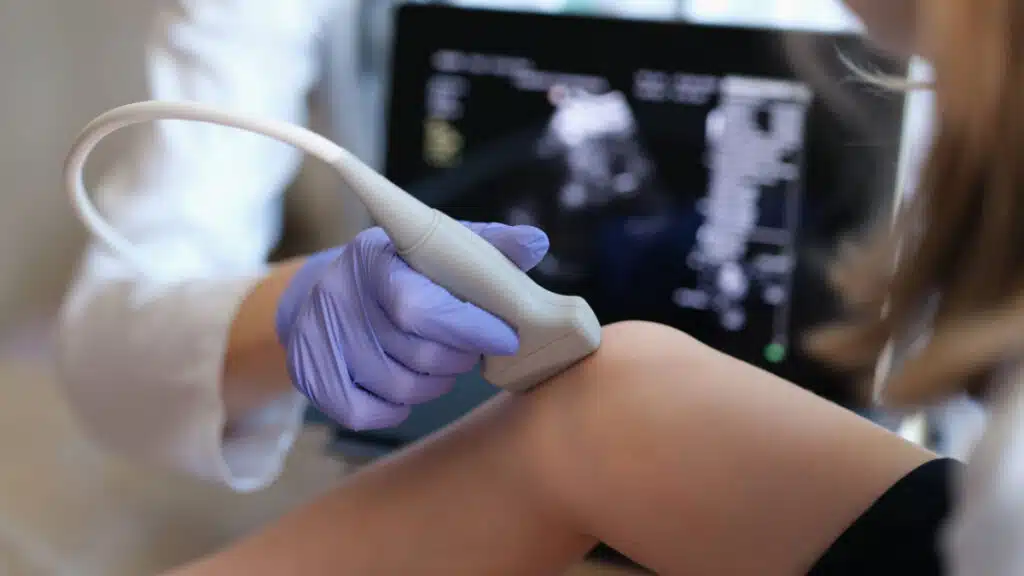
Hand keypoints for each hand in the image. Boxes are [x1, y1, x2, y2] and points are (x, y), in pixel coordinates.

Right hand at [275, 222, 549, 429]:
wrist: (328, 289)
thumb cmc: (402, 268)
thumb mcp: (439, 246)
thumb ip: (489, 243)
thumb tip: (536, 241)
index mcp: (375, 258)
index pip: (418, 305)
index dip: (468, 328)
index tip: (506, 338)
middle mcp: (339, 295)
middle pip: (413, 353)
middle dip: (457, 360)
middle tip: (471, 353)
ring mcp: (319, 337)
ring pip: (396, 387)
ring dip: (432, 385)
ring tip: (441, 366)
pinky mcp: (308, 374)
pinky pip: (361, 413)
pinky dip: (394, 409)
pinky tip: (405, 389)